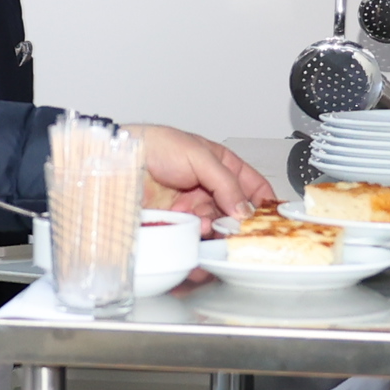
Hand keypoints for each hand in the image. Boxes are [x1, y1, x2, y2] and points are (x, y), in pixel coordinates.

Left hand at [123, 125, 275, 231]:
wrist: (118, 161)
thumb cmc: (153, 145)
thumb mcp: (198, 155)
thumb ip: (225, 182)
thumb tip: (244, 209)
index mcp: (220, 166)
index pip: (252, 186)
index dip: (265, 202)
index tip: (271, 218)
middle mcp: (208, 189)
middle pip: (235, 213)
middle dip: (236, 222)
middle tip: (234, 229)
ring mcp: (191, 208)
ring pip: (215, 229)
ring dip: (214, 232)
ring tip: (206, 228)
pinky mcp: (174, 225)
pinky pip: (192, 240)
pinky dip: (196, 244)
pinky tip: (194, 240)